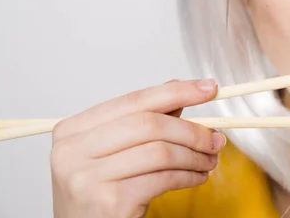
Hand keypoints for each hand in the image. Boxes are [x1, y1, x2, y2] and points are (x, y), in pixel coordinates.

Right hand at [50, 79, 224, 217]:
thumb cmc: (99, 191)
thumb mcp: (114, 151)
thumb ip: (144, 119)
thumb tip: (180, 88)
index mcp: (73, 130)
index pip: (134, 100)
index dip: (177, 92)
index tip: (209, 88)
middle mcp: (73, 151)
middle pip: (150, 124)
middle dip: (192, 130)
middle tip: (216, 138)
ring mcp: (88, 177)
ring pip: (161, 152)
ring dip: (195, 155)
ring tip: (209, 160)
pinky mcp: (110, 202)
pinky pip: (163, 179)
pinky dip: (189, 176)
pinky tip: (197, 177)